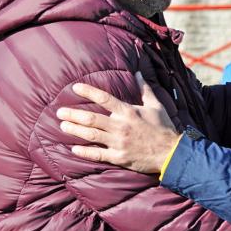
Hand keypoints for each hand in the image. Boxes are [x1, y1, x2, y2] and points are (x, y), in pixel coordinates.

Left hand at [57, 72, 179, 173]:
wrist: (170, 152)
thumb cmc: (163, 127)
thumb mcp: (156, 105)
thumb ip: (145, 89)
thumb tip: (138, 73)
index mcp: (128, 112)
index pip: (104, 99)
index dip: (89, 92)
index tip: (75, 87)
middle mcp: (120, 126)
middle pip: (91, 119)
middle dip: (73, 114)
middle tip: (59, 112)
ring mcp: (118, 143)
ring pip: (91, 135)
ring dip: (75, 130)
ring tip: (63, 126)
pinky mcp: (118, 157)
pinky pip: (97, 154)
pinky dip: (84, 152)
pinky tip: (74, 149)